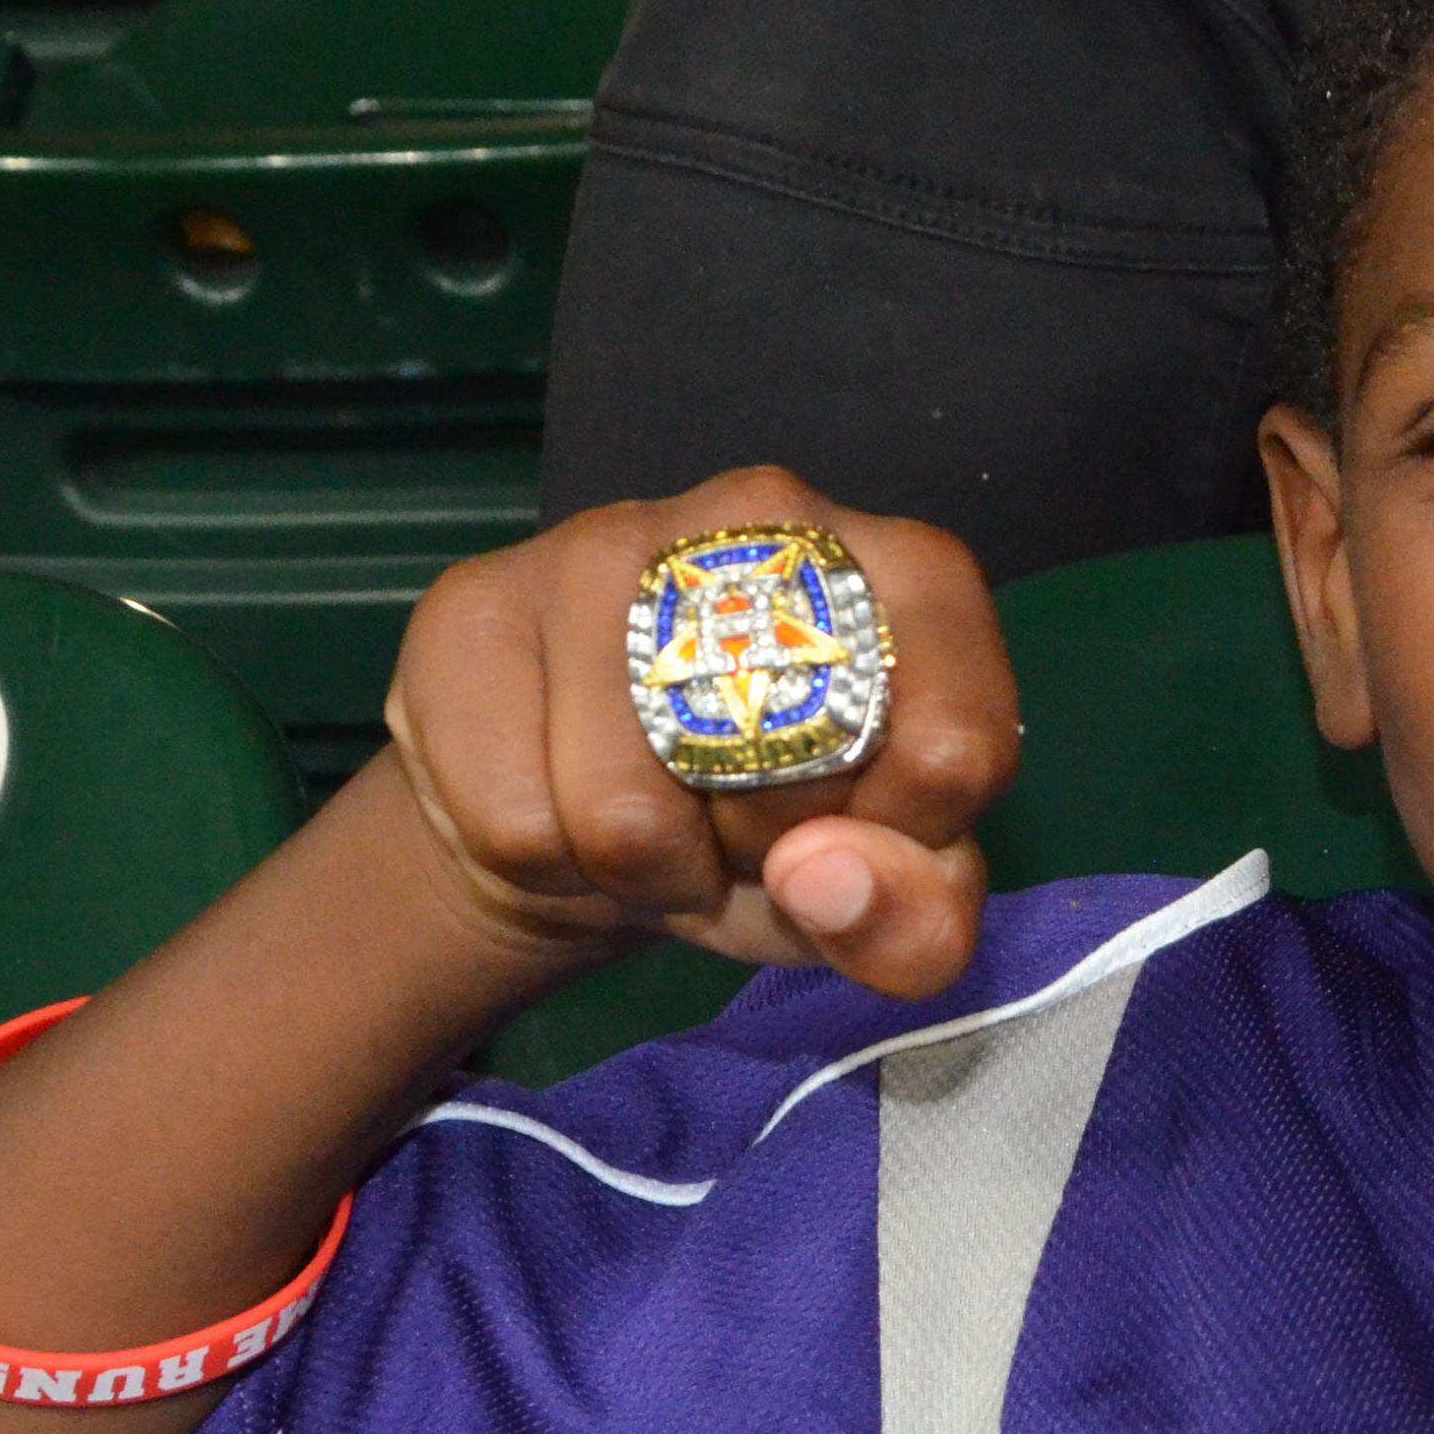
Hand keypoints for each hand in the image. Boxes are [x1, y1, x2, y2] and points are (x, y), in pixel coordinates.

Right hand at [378, 466, 1017, 998]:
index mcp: (911, 575)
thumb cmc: (765, 837)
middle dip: (763, 851)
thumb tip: (825, 876)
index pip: (956, 748)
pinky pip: (515, 819)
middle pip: (781, 775)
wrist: (578, 818)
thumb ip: (915, 918)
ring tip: (652, 822)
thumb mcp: (874, 902)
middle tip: (737, 827)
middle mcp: (768, 516)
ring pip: (626, 814)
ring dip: (642, 870)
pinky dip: (543, 862)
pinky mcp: (477, 601)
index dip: (902, 843)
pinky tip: (559, 804)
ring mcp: (609, 539)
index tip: (852, 835)